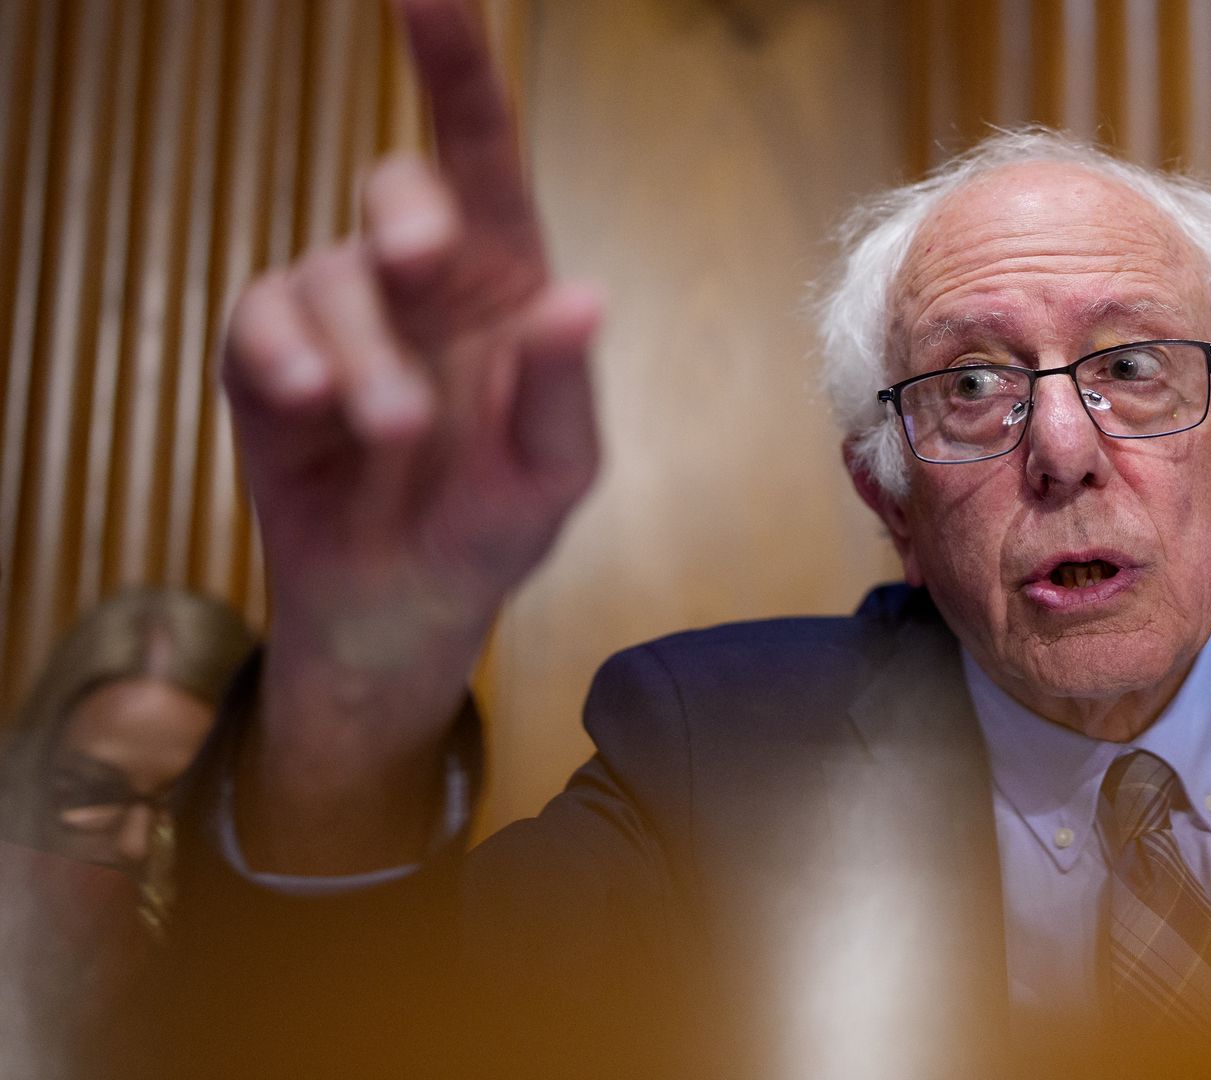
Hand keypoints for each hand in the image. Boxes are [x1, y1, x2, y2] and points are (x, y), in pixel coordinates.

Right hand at [221, 0, 598, 869]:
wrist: (400, 608)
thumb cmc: (494, 529)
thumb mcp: (554, 473)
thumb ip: (563, 389)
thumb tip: (580, 297)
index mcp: (504, 282)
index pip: (483, 154)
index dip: (456, 66)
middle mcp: (420, 280)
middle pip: (399, 189)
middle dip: (407, 218)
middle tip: (424, 266)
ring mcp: (340, 313)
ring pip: (332, 276)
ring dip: (360, 350)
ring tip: (390, 429)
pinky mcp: (265, 356)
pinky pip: (259, 321)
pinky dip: (284, 357)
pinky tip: (309, 402)